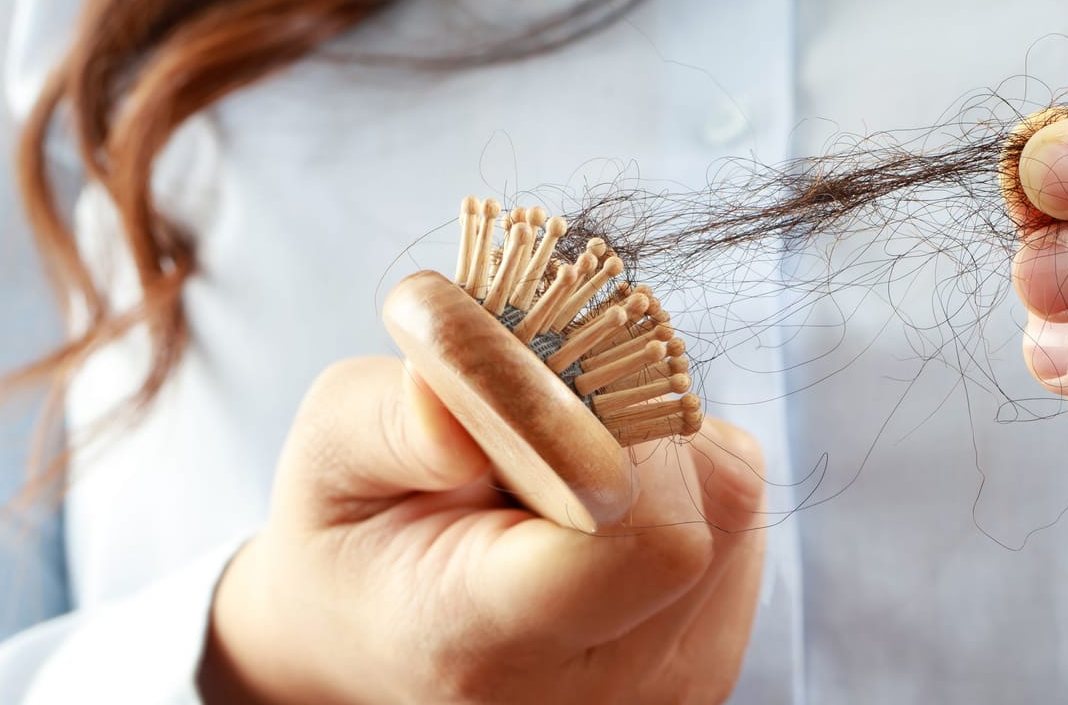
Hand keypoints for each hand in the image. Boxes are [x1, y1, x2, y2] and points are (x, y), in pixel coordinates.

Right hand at [199, 321, 766, 702]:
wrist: (380, 637)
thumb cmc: (357, 536)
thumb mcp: (329, 454)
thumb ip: (393, 417)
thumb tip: (477, 392)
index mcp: (482, 640)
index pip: (639, 542)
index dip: (615, 443)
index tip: (547, 393)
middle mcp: (595, 686)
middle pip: (698, 507)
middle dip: (629, 424)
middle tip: (542, 422)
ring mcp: (667, 685)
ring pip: (728, 496)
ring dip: (659, 448)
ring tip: (562, 470)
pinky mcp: (711, 658)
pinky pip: (737, 516)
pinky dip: (681, 481)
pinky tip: (602, 504)